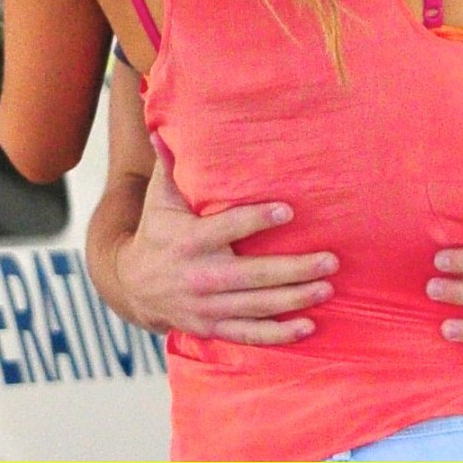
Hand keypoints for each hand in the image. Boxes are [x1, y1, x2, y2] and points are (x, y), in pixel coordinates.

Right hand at [115, 133, 338, 342]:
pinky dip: (278, 335)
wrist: (131, 285)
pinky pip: (249, 335)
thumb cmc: (157, 230)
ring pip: (257, 307)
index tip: (288, 210)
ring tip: (327, 287)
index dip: (257, 219)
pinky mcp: (212, 327)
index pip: (228, 228)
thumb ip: (169, 165)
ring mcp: (207, 307)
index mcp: (189, 240)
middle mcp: (200, 277)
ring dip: (295, 299)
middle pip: (254, 276)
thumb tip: (162, 127)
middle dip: (294, 269)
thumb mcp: (160, 198)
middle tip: (331, 260)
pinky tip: (308, 327)